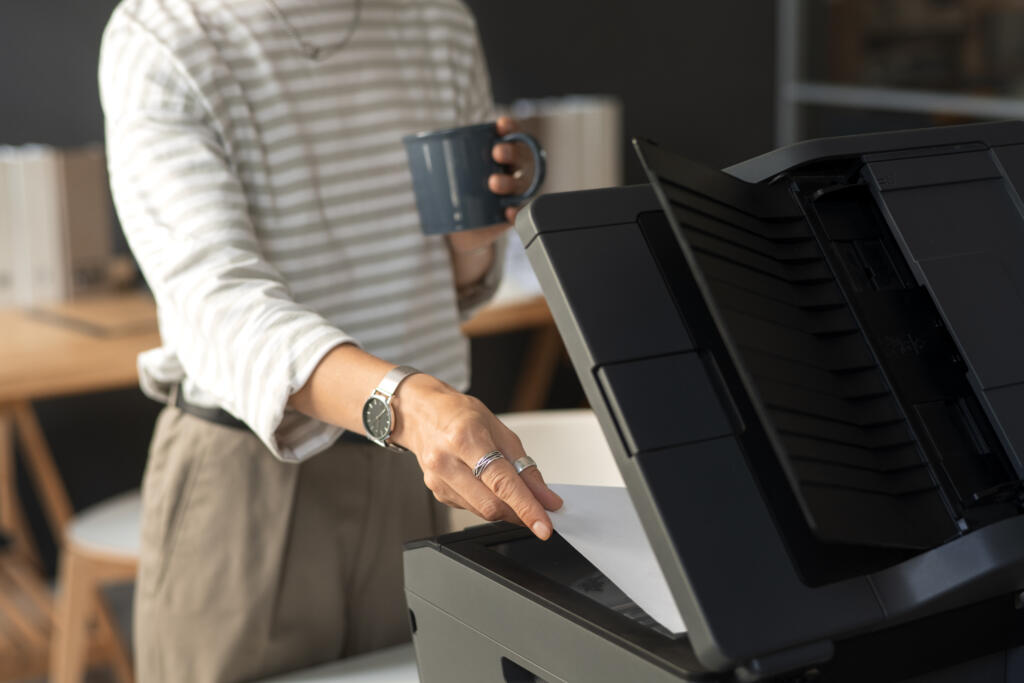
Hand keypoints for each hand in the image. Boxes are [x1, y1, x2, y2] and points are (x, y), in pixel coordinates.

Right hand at [391, 373, 563, 539]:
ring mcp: (438, 480)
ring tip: (514, 495)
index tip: (544, 525)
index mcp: (466, 438)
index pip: (502, 482)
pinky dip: (488, 503)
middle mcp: (447, 461)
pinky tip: (488, 487)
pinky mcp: (437, 492)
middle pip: (491, 504)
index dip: (526, 507)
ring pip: (482, 511)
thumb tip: (545, 497)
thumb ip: (525, 467)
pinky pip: (471, 508)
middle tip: (538, 512)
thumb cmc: (459, 415)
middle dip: (519, 513)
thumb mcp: (500, 430)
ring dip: (505, 510)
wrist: (421, 413)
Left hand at [445, 116, 535, 255]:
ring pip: (521, 184)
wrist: (460, 230)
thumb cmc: (455, 193)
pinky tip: (508, 212)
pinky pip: (521, 214)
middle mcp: (511, 172)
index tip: (501, 124)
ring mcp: (513, 195)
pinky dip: (516, 213)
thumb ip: (436, 158)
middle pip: (520, 158)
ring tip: (493, 184)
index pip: (511, 136)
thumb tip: (408, 142)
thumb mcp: (446, 173)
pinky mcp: (511, 216)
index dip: (510, 128)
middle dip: (511, 151)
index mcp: (499, 156)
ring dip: (510, 181)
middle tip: (496, 153)